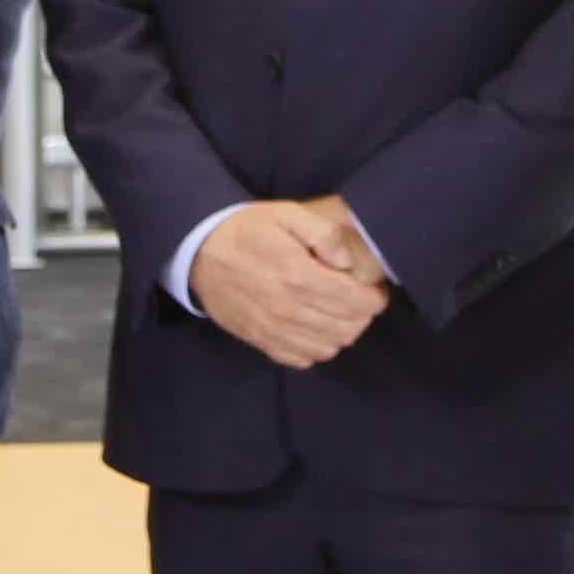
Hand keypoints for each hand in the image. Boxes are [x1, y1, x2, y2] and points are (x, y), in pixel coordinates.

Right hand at [192, 199, 386, 368]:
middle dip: (362, 316)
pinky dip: (316, 348)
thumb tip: (346, 262)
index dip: (374, 299)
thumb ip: (323, 233)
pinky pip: (302, 359)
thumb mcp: (287, 214)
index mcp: (299, 275)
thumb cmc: (247, 230)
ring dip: (341, 332)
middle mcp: (288, 308)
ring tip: (337, 314)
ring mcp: (273, 329)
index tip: (374, 290)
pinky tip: (313, 328)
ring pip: (328, 347)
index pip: (357, 302)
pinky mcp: (260, 340)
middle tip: (358, 300)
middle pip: (347, 328)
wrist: (199, 250)